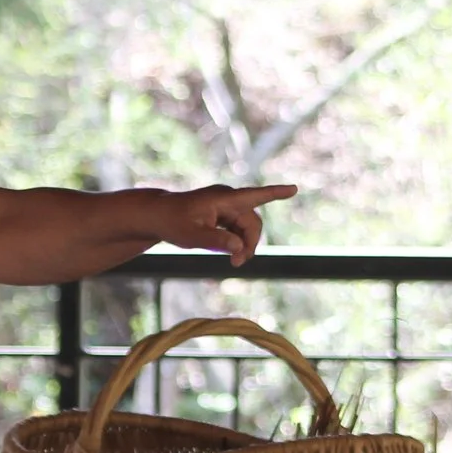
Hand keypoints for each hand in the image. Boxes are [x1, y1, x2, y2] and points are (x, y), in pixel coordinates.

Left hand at [159, 184, 296, 264]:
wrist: (157, 216)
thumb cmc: (172, 222)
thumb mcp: (191, 236)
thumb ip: (216, 241)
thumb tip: (238, 247)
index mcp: (223, 198)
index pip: (254, 195)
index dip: (276, 193)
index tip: (294, 188)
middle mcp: (228, 199)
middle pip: (253, 222)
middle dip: (250, 243)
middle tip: (237, 264)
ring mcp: (226, 206)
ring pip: (247, 227)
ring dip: (245, 245)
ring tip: (233, 262)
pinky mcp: (223, 214)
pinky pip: (239, 229)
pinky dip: (237, 242)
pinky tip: (229, 253)